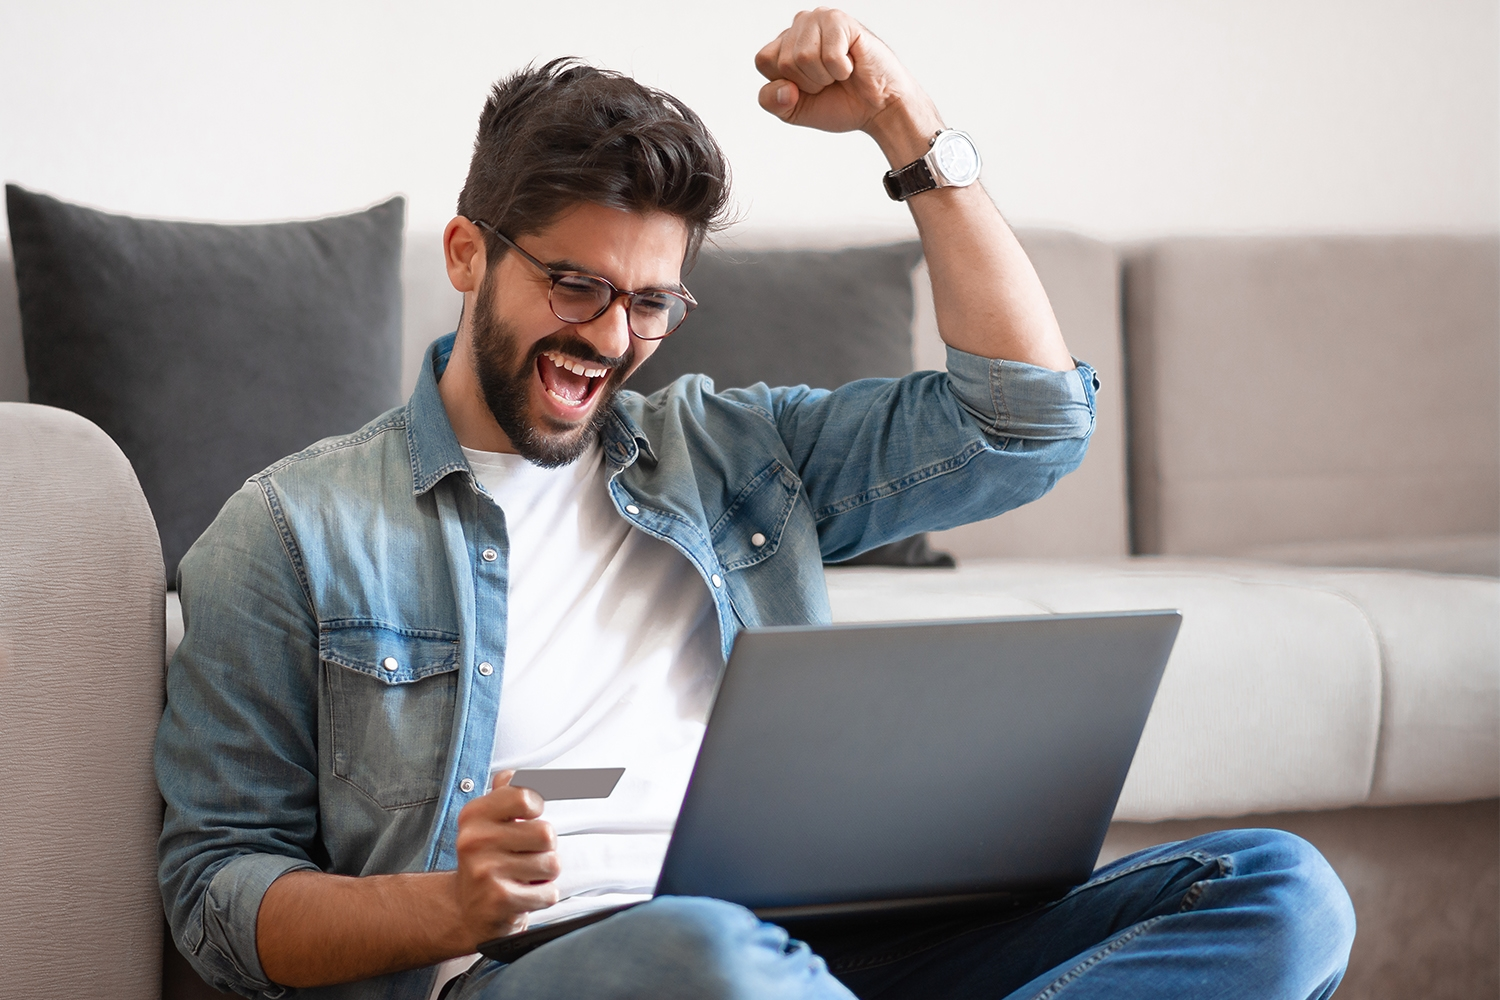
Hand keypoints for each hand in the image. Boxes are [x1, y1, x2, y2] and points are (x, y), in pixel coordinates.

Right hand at [453, 771, 560, 947]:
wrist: (463, 911)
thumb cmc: (486, 860)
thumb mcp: (487, 822)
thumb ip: (505, 794)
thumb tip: (516, 773)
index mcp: (474, 815)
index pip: (525, 797)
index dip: (536, 808)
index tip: (527, 819)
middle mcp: (476, 841)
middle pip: (546, 833)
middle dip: (544, 848)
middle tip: (524, 856)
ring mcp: (486, 871)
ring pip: (551, 864)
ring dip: (544, 874)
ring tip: (522, 877)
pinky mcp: (500, 900)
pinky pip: (549, 893)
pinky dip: (542, 896)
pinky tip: (522, 896)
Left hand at [755, 7, 938, 153]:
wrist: (878, 108)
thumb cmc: (839, 103)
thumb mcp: (793, 110)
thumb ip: (771, 101)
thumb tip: (785, 88)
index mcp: (784, 43)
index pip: (763, 61)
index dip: (786, 85)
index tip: (809, 88)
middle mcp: (799, 25)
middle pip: (783, 62)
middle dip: (808, 83)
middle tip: (829, 81)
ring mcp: (819, 19)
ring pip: (802, 57)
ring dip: (825, 76)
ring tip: (840, 73)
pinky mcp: (840, 20)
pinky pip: (828, 55)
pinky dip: (842, 70)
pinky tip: (852, 64)